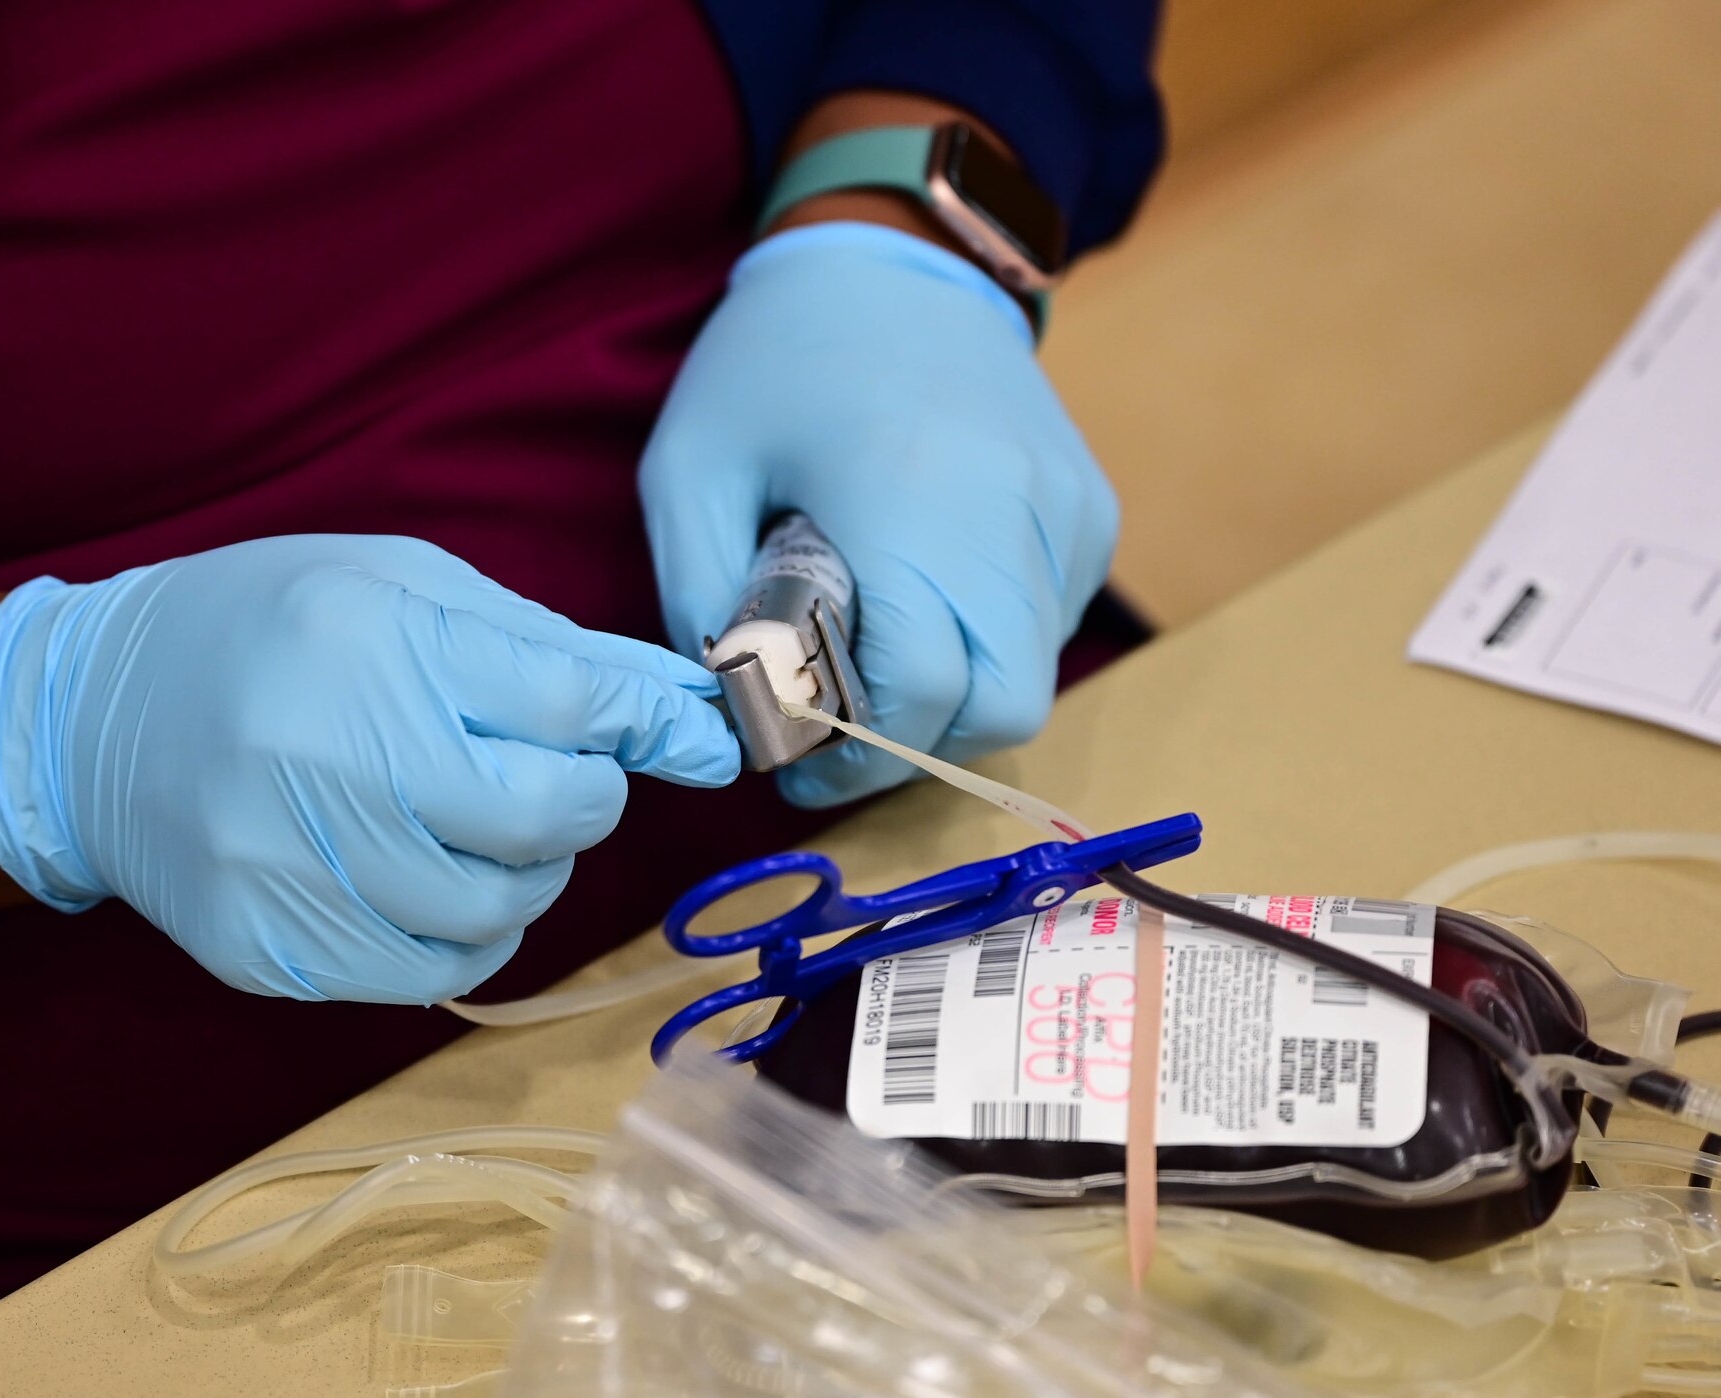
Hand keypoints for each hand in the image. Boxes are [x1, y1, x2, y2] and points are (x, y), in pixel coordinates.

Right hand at [0, 535, 737, 1002]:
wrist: (86, 723)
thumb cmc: (266, 631)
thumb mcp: (405, 589)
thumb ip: (551, 649)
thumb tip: (686, 713)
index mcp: (367, 641)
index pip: (567, 706)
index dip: (650, 727)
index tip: (696, 742)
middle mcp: (324, 757)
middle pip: (543, 817)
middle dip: (586, 801)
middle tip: (560, 778)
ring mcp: (288, 869)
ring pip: (499, 910)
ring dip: (530, 872)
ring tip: (482, 824)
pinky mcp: (268, 950)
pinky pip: (432, 974)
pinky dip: (468, 932)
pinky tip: (434, 879)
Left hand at [640, 221, 1117, 805]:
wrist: (898, 252)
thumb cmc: (776, 358)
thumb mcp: (689, 467)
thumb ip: (697, 595)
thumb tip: (736, 706)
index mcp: (907, 502)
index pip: (919, 692)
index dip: (855, 757)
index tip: (796, 763)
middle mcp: (1012, 513)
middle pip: (1000, 711)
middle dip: (916, 748)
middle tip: (842, 734)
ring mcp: (1067, 513)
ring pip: (1032, 678)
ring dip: (954, 701)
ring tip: (875, 658)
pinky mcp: (1091, 511)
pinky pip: (1052, 626)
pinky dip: (991, 647)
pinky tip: (928, 599)